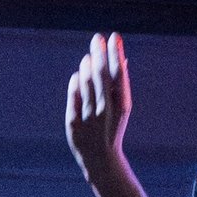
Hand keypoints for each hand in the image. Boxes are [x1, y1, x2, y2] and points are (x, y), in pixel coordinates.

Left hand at [65, 31, 132, 181]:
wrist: (102, 159)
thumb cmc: (112, 128)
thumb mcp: (121, 108)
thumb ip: (119, 85)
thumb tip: (121, 58)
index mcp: (122, 106)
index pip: (119, 73)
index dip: (116, 53)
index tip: (114, 37)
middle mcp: (106, 110)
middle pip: (102, 75)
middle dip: (100, 53)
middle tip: (98, 38)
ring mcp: (89, 117)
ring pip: (86, 83)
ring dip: (87, 66)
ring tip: (89, 57)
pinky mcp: (73, 123)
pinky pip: (73, 96)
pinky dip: (75, 82)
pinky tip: (78, 75)